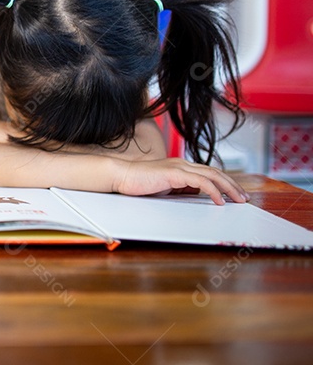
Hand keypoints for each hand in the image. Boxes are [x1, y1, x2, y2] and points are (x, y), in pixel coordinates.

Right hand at [113, 158, 248, 204]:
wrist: (122, 176)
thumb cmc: (138, 183)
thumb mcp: (165, 188)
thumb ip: (180, 188)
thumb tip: (195, 193)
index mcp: (180, 167)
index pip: (209, 172)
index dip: (224, 182)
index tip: (234, 194)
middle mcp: (183, 164)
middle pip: (215, 172)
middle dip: (232, 185)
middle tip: (244, 197)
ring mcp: (179, 167)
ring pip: (212, 176)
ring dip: (228, 188)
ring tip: (238, 199)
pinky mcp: (175, 173)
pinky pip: (201, 182)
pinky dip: (213, 191)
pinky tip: (219, 201)